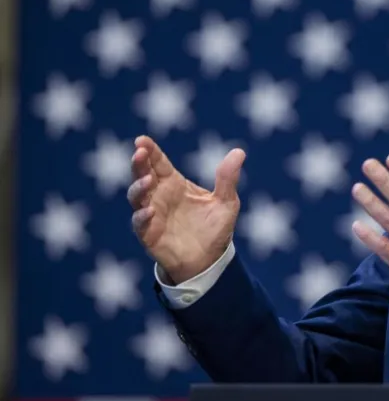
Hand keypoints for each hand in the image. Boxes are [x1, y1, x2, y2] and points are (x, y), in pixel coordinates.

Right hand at [127, 135, 245, 283]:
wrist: (209, 260)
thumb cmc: (215, 228)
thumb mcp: (226, 202)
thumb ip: (228, 178)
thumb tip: (239, 152)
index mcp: (175, 184)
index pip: (159, 163)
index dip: (150, 151)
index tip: (142, 140)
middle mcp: (160, 196)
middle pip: (143, 174)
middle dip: (139, 163)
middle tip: (139, 152)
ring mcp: (152, 214)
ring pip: (136, 196)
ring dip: (138, 186)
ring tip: (147, 180)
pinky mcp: (149, 234)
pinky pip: (139, 223)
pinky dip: (141, 216)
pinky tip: (149, 211)